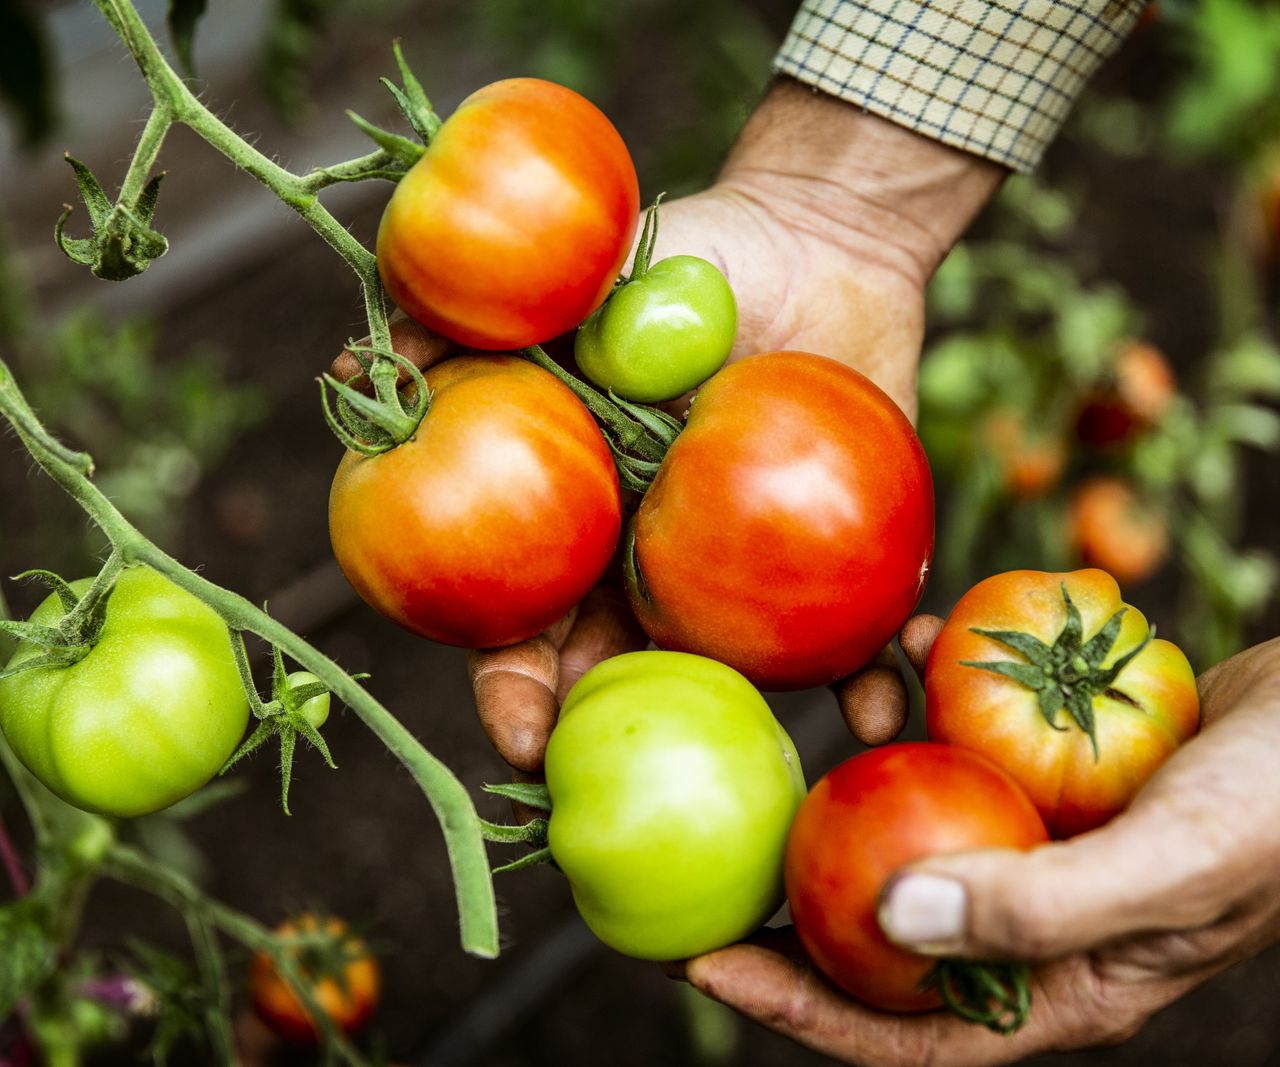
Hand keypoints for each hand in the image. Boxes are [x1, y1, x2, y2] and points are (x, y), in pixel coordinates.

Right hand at [333, 79, 1002, 773]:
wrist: (819, 240)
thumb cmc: (690, 258)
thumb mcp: (574, 280)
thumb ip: (473, 320)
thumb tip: (360, 362)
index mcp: (583, 520)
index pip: (525, 624)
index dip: (513, 687)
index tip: (523, 733)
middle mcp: (654, 564)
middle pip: (619, 679)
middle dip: (613, 744)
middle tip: (632, 788)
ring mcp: (743, 573)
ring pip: (728, 681)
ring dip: (743, 732)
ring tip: (770, 762)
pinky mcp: (834, 563)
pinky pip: (850, 639)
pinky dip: (865, 681)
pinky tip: (881, 709)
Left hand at [679, 631, 1279, 1065]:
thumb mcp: (1170, 866)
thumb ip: (1037, 907)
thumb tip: (890, 922)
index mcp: (1059, 982)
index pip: (905, 1029)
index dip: (801, 1005)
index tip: (705, 960)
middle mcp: (1033, 918)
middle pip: (889, 930)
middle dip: (802, 895)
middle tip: (715, 851)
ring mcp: (1039, 839)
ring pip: (921, 818)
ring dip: (876, 758)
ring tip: (854, 695)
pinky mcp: (1051, 770)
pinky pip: (967, 736)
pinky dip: (936, 689)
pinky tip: (917, 641)